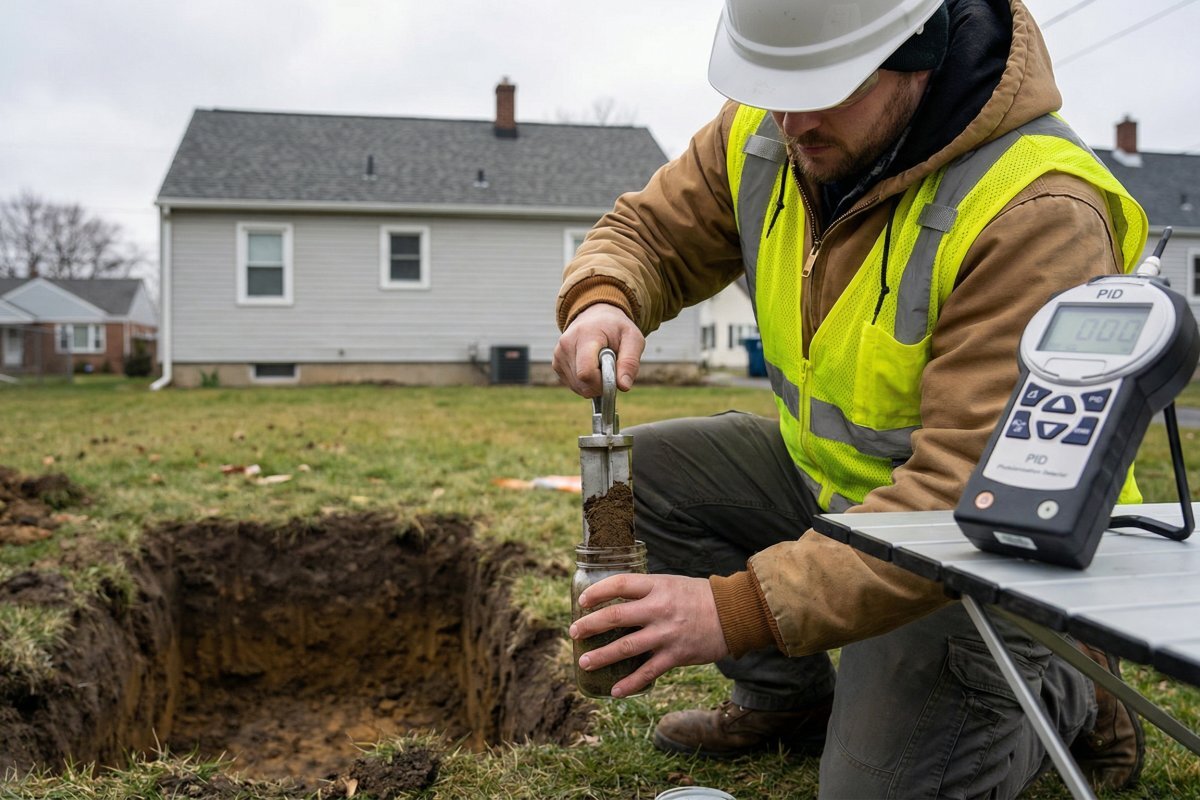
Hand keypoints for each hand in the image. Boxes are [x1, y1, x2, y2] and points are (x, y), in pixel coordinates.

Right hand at [553, 303, 644, 396]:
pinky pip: (574, 385)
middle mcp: (566, 345)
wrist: (595, 317)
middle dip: (601, 384)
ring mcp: (558, 355)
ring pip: (579, 387)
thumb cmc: (616, 328)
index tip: (615, 377)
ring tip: (601, 364)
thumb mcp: (633, 339)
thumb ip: (630, 362)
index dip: (602, 383)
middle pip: (583, 383)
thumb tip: (623, 386)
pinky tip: (592, 367)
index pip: (586, 372)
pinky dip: (586, 383)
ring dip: (594, 383)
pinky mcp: (556, 364)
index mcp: (585, 336)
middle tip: (611, 367)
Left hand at [568, 573, 729, 697]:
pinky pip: (647, 672)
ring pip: (625, 647)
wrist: (734, 614)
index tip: (583, 601)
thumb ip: (648, 592)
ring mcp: (666, 633)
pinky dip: (630, 684)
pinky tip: (615, 691)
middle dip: (589, 626)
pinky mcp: (675, 655)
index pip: (619, 585)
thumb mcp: (672, 584)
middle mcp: (658, 608)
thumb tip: (619, 600)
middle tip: (573, 632)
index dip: (597, 592)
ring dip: (601, 656)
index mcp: (657, 586)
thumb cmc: (700, 596)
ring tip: (584, 662)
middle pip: (615, 617)